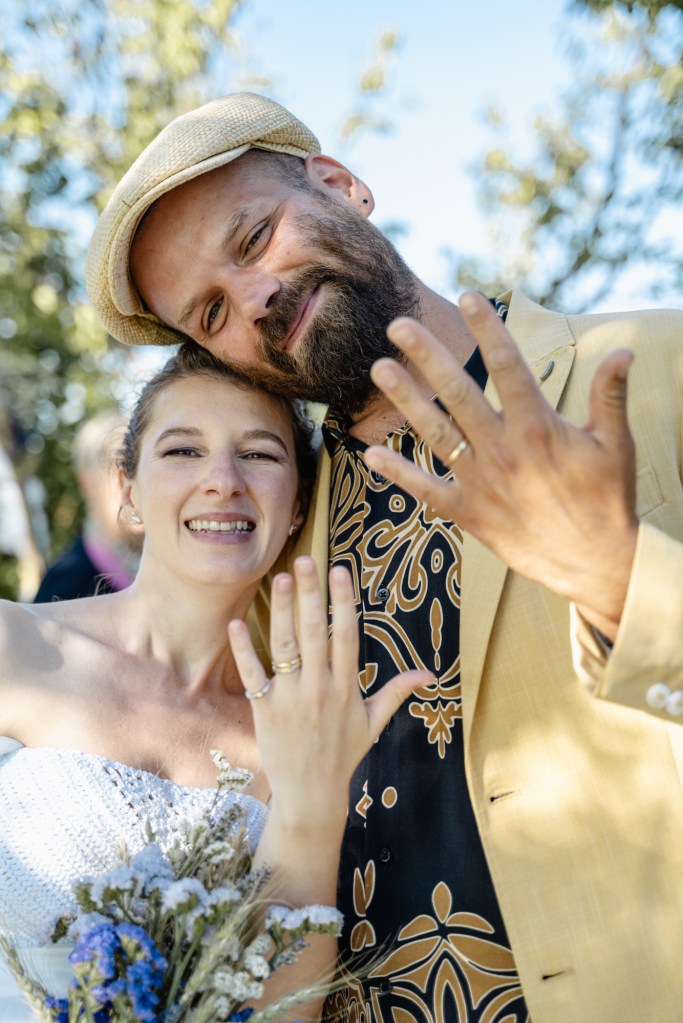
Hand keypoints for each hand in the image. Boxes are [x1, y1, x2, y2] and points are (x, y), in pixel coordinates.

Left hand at [228, 557, 431, 824]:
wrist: (310, 794)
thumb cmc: (343, 754)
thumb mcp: (373, 723)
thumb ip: (397, 692)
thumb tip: (429, 673)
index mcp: (346, 687)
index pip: (346, 635)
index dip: (342, 602)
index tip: (339, 571)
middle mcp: (320, 688)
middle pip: (314, 633)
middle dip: (310, 594)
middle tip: (305, 559)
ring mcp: (291, 698)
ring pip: (285, 646)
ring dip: (280, 611)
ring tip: (278, 578)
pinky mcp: (265, 709)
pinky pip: (253, 674)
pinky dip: (244, 649)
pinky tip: (237, 623)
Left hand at [365, 292, 638, 640]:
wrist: (596, 564)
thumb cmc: (608, 500)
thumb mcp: (617, 445)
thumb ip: (610, 396)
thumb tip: (623, 351)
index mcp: (539, 427)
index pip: (508, 365)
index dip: (488, 328)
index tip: (468, 296)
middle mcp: (503, 450)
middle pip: (458, 393)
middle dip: (426, 356)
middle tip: (398, 325)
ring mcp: (481, 482)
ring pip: (434, 433)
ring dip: (405, 400)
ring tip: (379, 369)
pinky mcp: (468, 513)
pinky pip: (426, 490)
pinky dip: (399, 473)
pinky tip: (371, 454)